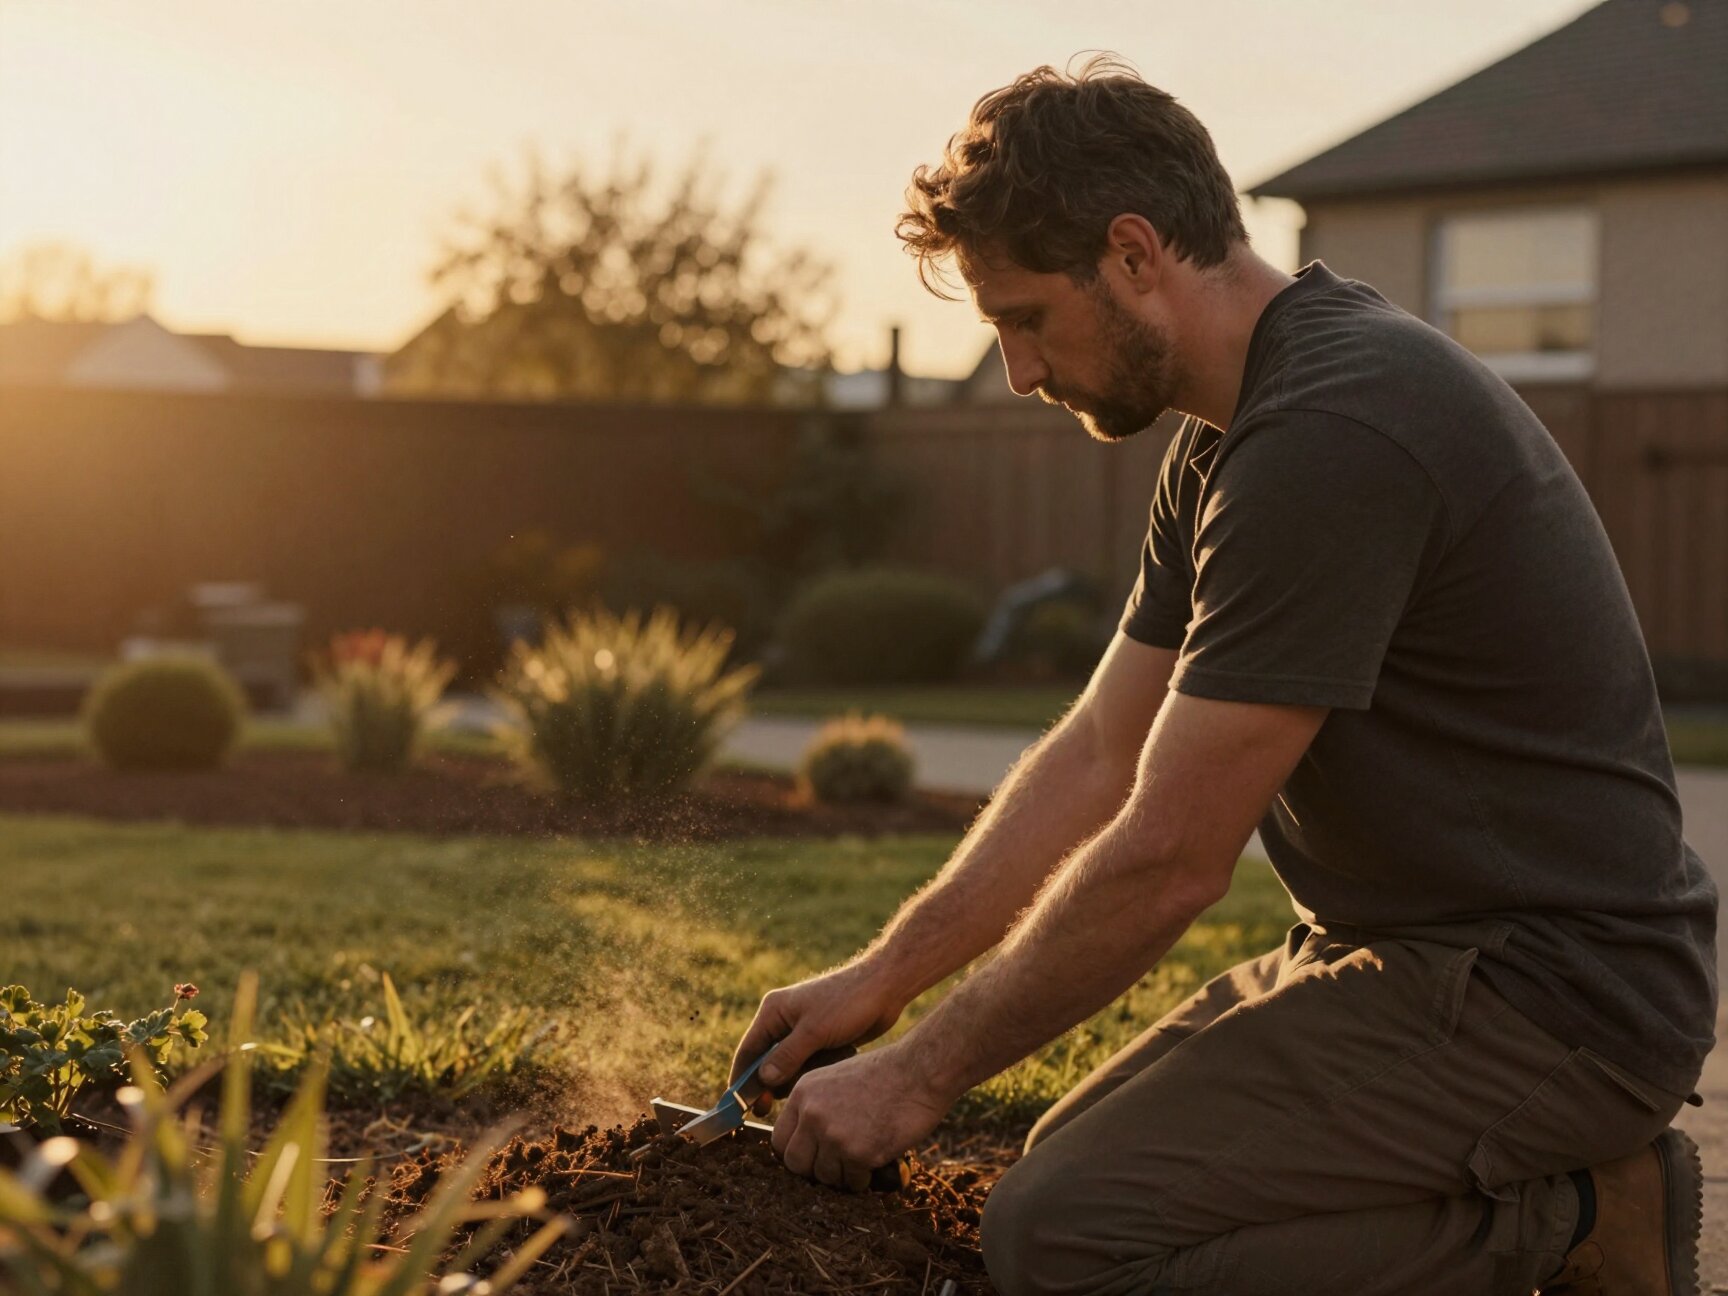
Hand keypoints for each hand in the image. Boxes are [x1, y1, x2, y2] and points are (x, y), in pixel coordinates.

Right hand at [731, 960, 905, 1115]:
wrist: (884, 987)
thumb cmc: (847, 1002)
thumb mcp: (814, 1032)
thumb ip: (787, 1057)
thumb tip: (764, 1080)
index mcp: (773, 1012)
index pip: (748, 1051)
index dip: (742, 1080)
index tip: (739, 1108)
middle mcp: (783, 1021)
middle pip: (768, 1063)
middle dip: (780, 1080)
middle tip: (785, 1100)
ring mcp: (802, 1030)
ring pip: (791, 1067)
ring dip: (806, 1072)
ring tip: (827, 1062)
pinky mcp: (821, 1039)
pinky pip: (811, 1064)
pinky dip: (821, 1067)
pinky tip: (840, 1056)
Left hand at [772, 1041, 950, 1191]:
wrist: (919, 1071)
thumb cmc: (884, 1074)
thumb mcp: (836, 1078)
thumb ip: (815, 1106)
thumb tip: (804, 1142)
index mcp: (803, 1093)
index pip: (779, 1141)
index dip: (797, 1153)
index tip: (813, 1156)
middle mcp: (812, 1114)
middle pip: (796, 1165)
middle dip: (816, 1169)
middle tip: (837, 1163)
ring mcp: (833, 1135)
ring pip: (825, 1177)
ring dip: (843, 1174)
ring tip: (863, 1156)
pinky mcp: (857, 1153)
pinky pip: (852, 1181)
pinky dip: (864, 1177)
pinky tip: (876, 1158)